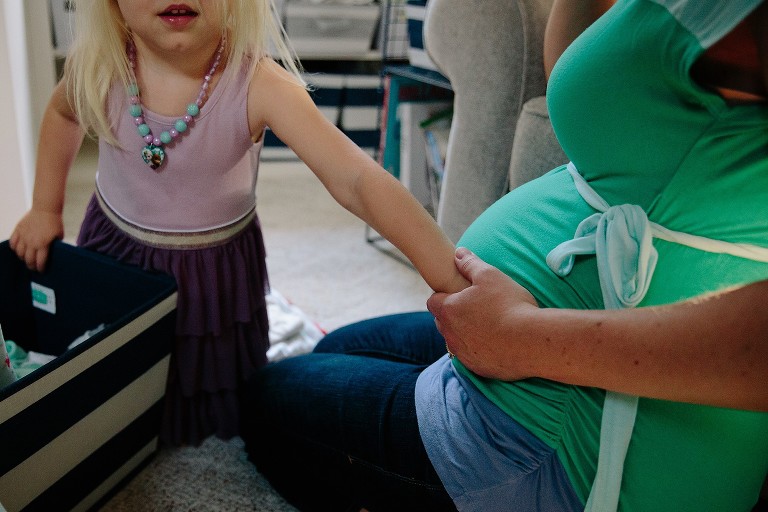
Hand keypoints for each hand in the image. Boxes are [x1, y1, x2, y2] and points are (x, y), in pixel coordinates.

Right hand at [9, 209, 63, 271]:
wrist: (46, 208)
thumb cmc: (55, 222)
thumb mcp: (59, 236)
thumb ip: (55, 245)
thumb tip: (55, 252)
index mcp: (43, 245)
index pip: (40, 261)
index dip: (40, 268)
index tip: (41, 271)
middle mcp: (31, 242)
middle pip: (28, 259)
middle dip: (31, 266)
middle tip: (33, 267)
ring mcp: (23, 236)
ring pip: (19, 252)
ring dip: (22, 258)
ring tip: (26, 259)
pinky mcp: (18, 230)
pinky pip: (12, 242)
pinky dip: (14, 248)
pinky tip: (18, 249)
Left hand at [426, 248, 538, 379]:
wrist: (531, 341)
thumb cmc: (509, 305)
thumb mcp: (490, 275)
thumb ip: (470, 264)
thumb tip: (458, 253)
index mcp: (448, 310)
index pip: (433, 301)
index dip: (444, 295)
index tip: (458, 292)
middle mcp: (450, 334)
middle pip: (443, 322)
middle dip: (453, 314)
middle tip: (475, 307)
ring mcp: (463, 354)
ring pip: (456, 341)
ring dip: (465, 333)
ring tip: (488, 325)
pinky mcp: (477, 368)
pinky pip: (472, 357)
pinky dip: (479, 350)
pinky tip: (497, 342)